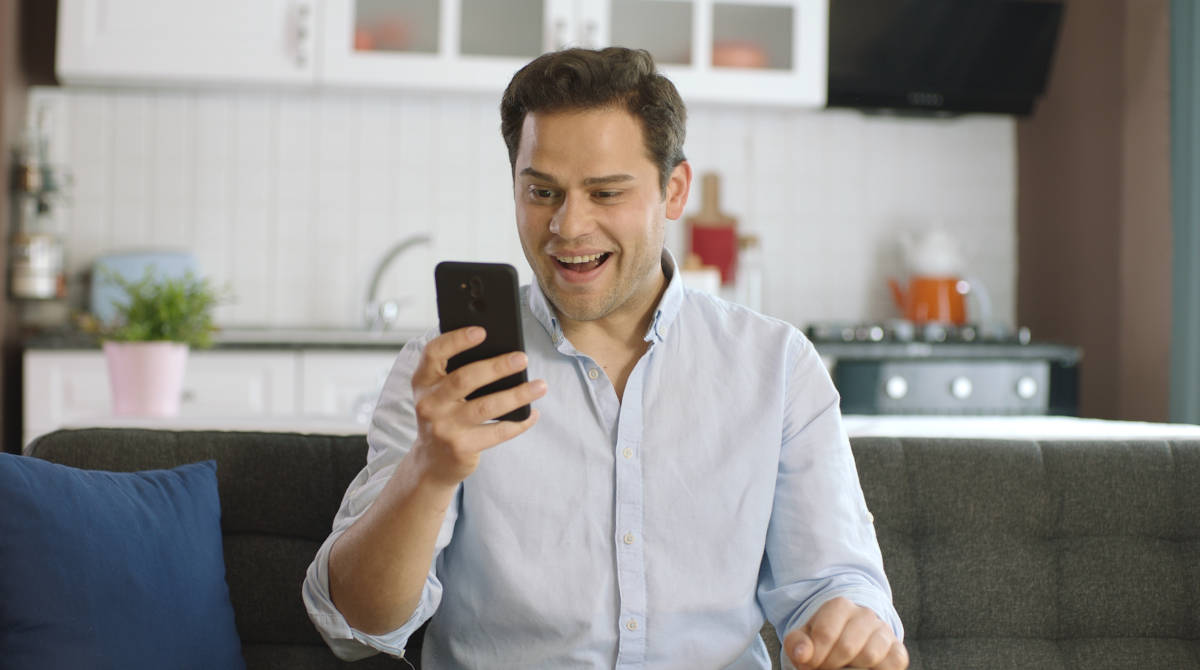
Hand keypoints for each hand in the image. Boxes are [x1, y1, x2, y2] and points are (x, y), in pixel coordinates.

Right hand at [410, 326, 546, 485]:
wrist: (432, 462)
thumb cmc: (444, 415)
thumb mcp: (439, 392)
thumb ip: (458, 372)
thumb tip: (503, 353)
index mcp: (423, 381)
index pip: (433, 353)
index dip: (456, 340)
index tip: (482, 331)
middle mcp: (429, 403)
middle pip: (465, 379)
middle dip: (497, 367)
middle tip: (522, 358)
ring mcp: (444, 427)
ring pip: (486, 407)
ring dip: (517, 395)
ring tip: (540, 386)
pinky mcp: (461, 448)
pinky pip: (497, 432)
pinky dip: (519, 422)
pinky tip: (532, 413)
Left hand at [783, 597, 907, 669]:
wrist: (847, 638)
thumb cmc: (822, 640)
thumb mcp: (804, 638)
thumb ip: (797, 643)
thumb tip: (802, 654)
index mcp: (840, 606)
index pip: (825, 633)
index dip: (814, 656)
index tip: (809, 664)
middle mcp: (865, 614)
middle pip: (847, 647)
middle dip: (831, 664)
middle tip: (824, 669)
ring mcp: (884, 631)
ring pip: (869, 655)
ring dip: (852, 669)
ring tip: (843, 668)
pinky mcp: (897, 650)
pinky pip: (893, 663)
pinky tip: (862, 669)